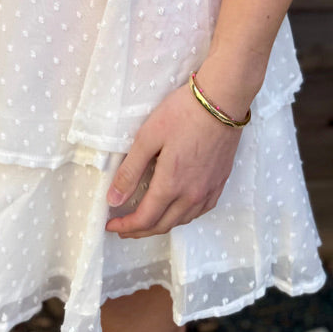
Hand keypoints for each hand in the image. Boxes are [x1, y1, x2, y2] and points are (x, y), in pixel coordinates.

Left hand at [105, 62, 254, 239]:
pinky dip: (181, 217)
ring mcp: (209, 190)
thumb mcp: (148, 137)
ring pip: (181, 220)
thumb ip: (130, 171)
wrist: (221, 101)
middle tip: (123, 228)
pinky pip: (199, 212)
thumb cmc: (182, 114)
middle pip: (162, 225)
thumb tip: (113, 199)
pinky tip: (175, 210)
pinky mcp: (220, 182)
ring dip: (160, 226)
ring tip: (145, 221)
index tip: (110, 224)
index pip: (145, 218)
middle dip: (140, 230)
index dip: (126, 226)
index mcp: (171, 184)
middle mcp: (192, 195)